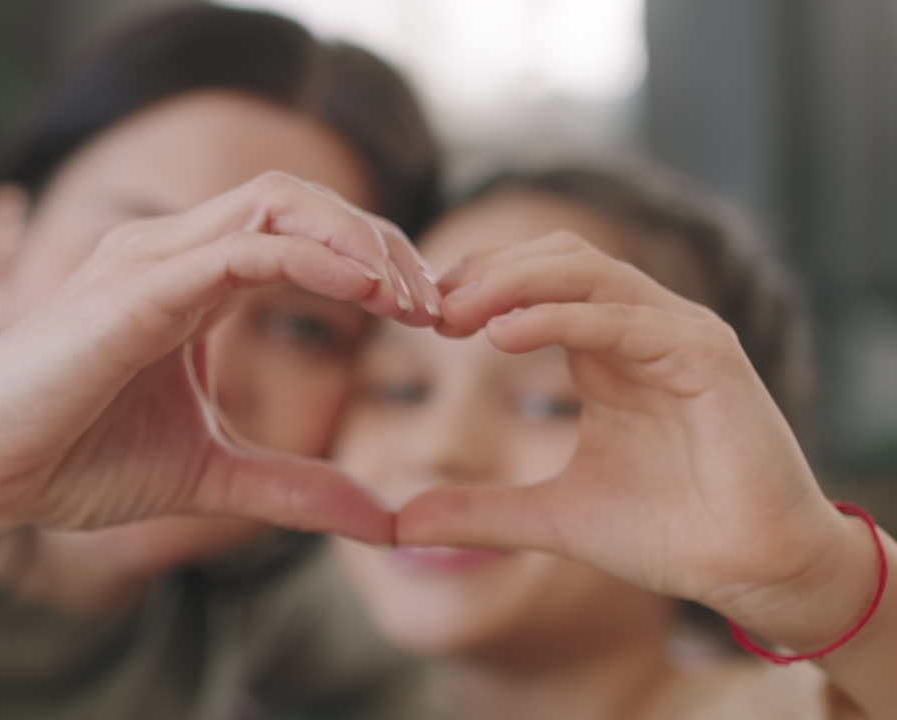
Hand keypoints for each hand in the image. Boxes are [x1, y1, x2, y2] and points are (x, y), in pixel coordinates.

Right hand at [0, 172, 438, 544]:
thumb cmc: (74, 460)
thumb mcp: (213, 475)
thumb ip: (295, 487)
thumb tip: (383, 519)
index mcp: (192, 283)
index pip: (302, 235)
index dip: (374, 264)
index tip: (429, 319)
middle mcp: (173, 253)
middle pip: (301, 201)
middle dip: (382, 241)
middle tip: (438, 303)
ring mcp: (150, 260)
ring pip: (278, 203)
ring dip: (359, 241)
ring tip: (412, 296)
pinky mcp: (133, 288)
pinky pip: (241, 248)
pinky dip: (312, 260)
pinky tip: (364, 295)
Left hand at [395, 232, 852, 630]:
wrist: (752, 573)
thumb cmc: (667, 535)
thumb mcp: (549, 517)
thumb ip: (479, 512)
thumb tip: (401, 522)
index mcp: (608, 349)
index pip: (538, 279)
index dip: (478, 284)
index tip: (422, 316)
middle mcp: (644, 328)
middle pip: (558, 258)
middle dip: (488, 273)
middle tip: (429, 309)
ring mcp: (679, 334)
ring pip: (589, 271)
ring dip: (514, 283)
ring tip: (455, 313)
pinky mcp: (709, 355)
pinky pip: (624, 318)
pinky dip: (563, 317)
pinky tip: (505, 336)